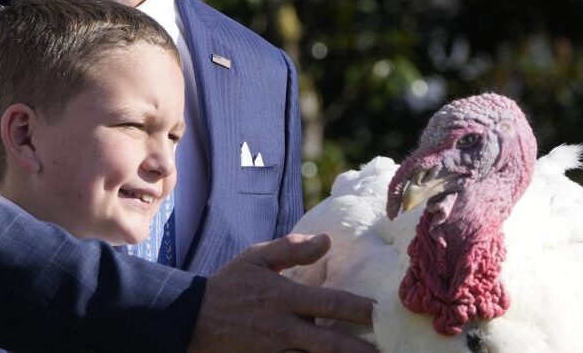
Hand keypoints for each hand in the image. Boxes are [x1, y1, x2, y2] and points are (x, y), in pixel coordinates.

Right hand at [188, 233, 375, 352]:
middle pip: (331, 342)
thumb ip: (292, 249)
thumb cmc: (228, 285)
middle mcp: (283, 326)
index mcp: (284, 296)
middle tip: (391, 349)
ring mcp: (275, 349)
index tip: (387, 312)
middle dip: (362, 348)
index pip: (332, 303)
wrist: (191, 319)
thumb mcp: (255, 258)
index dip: (361, 309)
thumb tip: (328, 240)